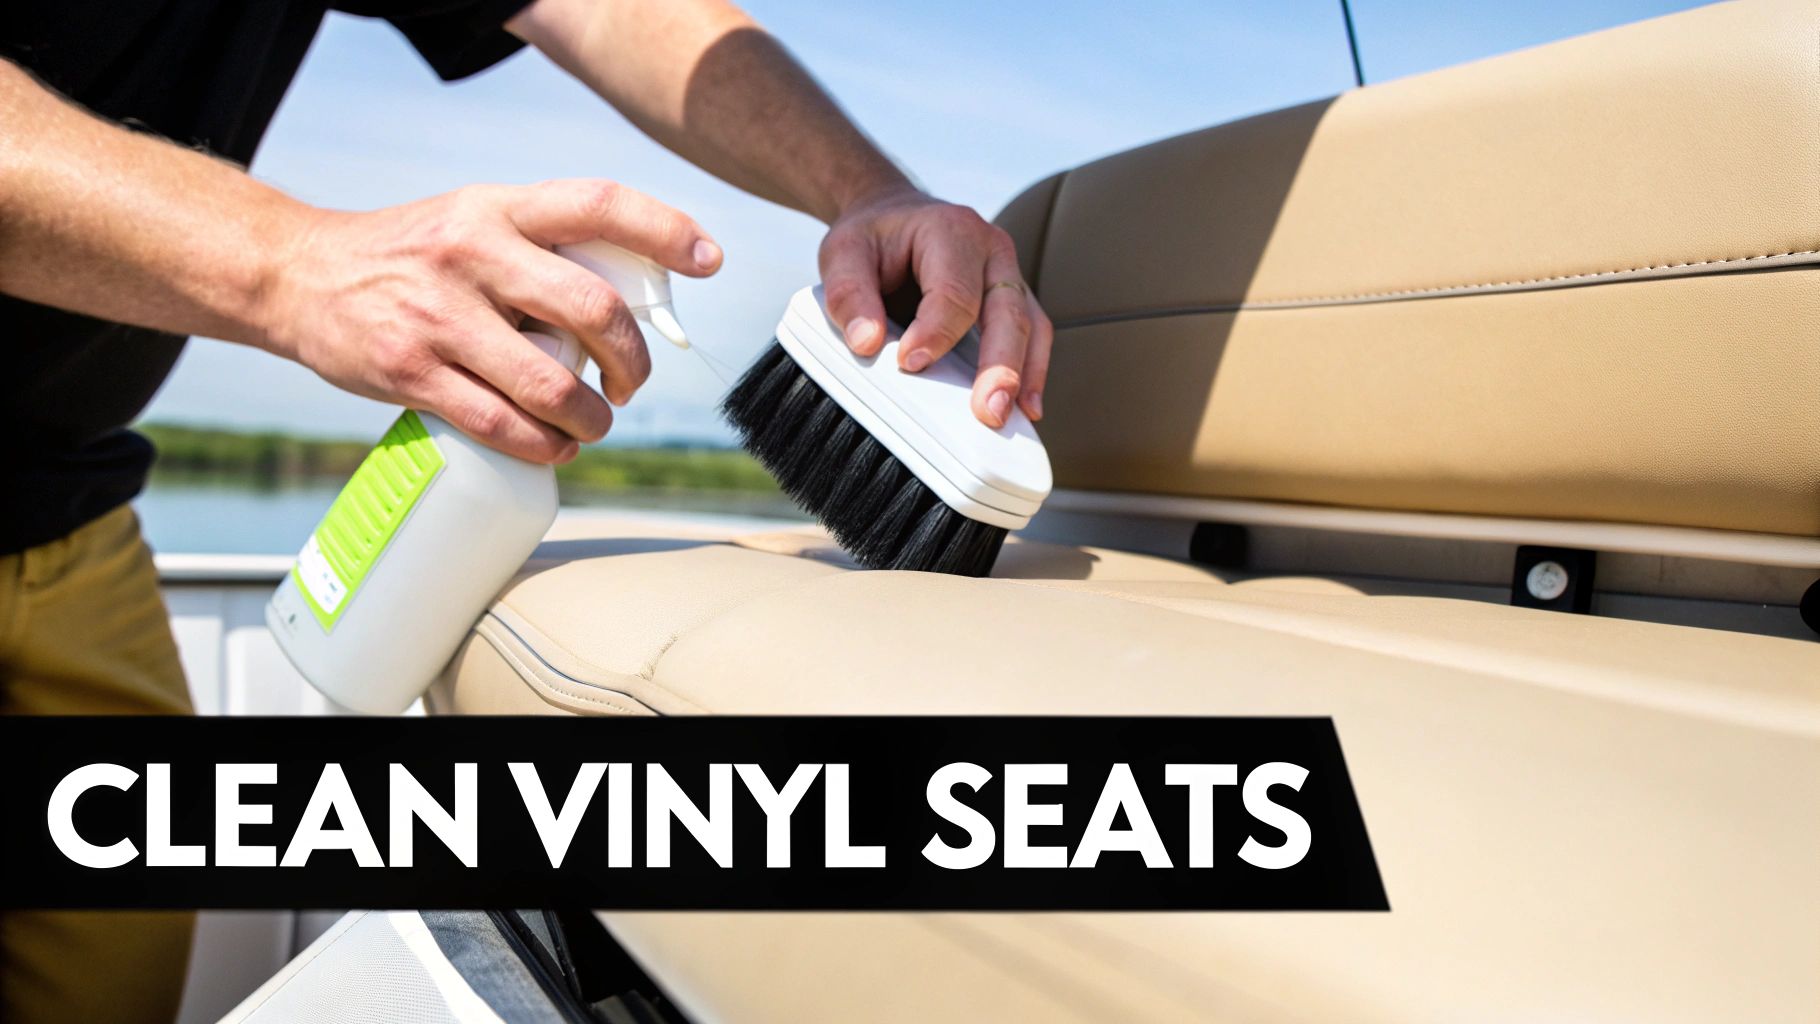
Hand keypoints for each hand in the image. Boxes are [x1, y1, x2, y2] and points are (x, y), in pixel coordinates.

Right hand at [259, 179, 721, 462]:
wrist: (296, 274)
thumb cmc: (410, 254)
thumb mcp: (473, 220)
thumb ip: (540, 248)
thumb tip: (630, 299)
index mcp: (498, 207)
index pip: (598, 203)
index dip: (664, 229)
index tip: (708, 259)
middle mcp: (473, 253)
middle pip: (593, 309)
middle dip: (632, 360)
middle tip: (631, 382)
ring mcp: (441, 315)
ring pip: (552, 382)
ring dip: (593, 418)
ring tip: (594, 424)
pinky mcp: (412, 371)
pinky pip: (501, 423)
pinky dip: (543, 446)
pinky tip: (553, 446)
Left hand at [819, 186, 1050, 427]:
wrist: (891, 217)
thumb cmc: (873, 237)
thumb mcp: (843, 252)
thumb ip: (848, 294)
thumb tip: (866, 343)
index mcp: (951, 230)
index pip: (954, 292)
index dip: (935, 334)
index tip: (909, 364)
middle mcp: (991, 250)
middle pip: (1007, 310)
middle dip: (1000, 365)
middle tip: (988, 411)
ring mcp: (1007, 275)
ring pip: (1030, 325)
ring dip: (1024, 374)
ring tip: (1009, 417)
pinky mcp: (1010, 301)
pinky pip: (1032, 335)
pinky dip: (1031, 371)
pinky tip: (1025, 406)